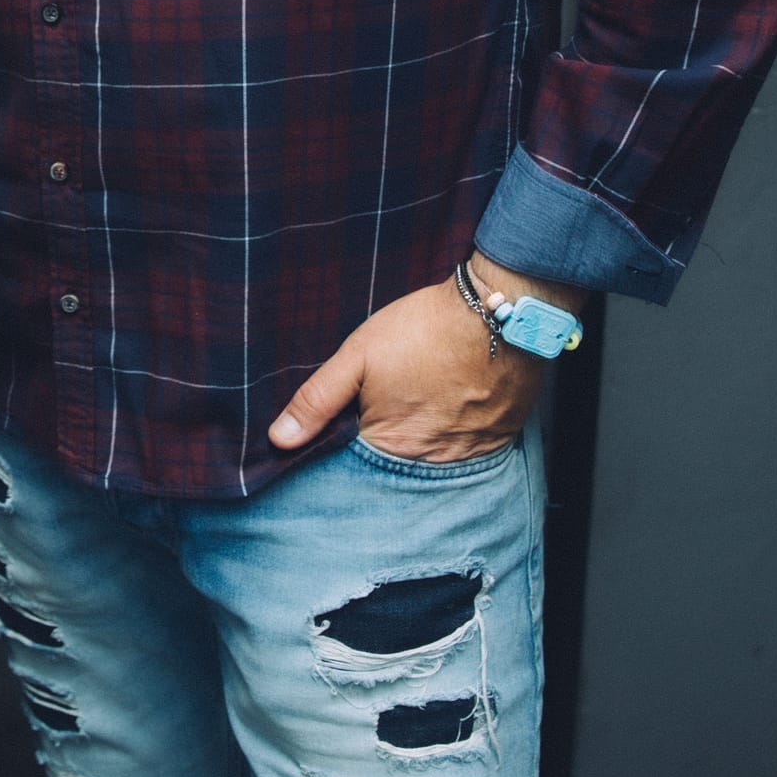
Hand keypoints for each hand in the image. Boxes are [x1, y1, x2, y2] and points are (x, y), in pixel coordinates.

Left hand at [269, 256, 577, 462]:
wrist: (497, 309)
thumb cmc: (424, 329)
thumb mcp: (358, 355)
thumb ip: (317, 400)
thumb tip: (279, 440)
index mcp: (391, 445)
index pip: (355, 467)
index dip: (347, 445)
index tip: (350, 422)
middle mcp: (430, 461)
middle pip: (395, 467)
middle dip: (384, 445)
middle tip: (390, 405)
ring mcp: (468, 454)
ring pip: (431, 461)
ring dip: (420, 441)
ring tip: (420, 403)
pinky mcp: (497, 439)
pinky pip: (466, 450)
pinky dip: (453, 435)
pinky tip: (448, 406)